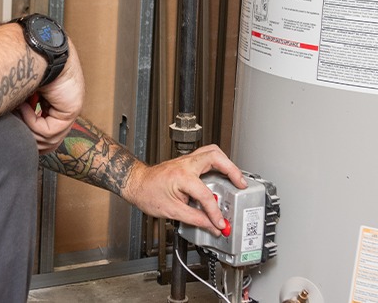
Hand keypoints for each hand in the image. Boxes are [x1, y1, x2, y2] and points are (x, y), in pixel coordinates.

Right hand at [16, 39, 83, 152]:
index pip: (48, 131)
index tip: (18, 131)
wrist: (36, 47)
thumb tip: (4, 123)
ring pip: (49, 140)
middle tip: (16, 129)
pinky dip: (31, 121)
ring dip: (27, 128)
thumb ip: (20, 106)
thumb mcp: (20, 89)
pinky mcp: (71, 110)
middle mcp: (65, 104)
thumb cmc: (25, 60)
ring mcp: (70, 108)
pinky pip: (48, 130)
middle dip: (30, 139)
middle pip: (50, 140)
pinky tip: (24, 106)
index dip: (31, 135)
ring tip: (17, 111)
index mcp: (56, 99)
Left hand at [121, 144, 246, 234]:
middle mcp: (186, 164)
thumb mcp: (171, 211)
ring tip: (236, 177)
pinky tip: (222, 173)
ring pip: (212, 151)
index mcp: (182, 176)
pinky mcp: (187, 162)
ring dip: (227, 163)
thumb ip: (195, 219)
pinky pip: (207, 156)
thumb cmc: (147, 194)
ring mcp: (186, 160)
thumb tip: (211, 226)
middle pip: (216, 157)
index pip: (206, 195)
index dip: (215, 212)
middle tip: (241, 184)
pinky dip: (219, 163)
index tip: (220, 223)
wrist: (135, 183)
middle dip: (232, 170)